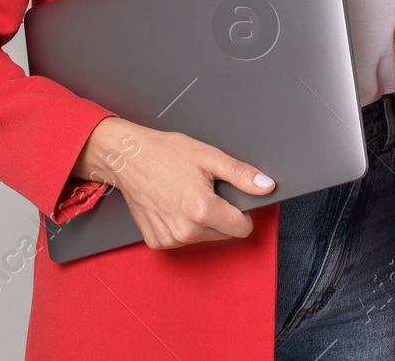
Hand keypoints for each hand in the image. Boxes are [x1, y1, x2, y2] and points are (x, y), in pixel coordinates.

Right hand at [70, 117, 276, 249]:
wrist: (128, 158)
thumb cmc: (166, 153)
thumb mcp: (209, 157)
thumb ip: (241, 175)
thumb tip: (266, 186)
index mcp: (202, 210)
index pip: (242, 228)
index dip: (242, 212)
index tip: (232, 199)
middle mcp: (186, 230)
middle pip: (224, 233)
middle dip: (221, 214)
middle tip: (204, 190)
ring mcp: (170, 238)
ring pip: (204, 237)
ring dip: (202, 221)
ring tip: (186, 194)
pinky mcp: (157, 242)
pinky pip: (183, 239)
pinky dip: (183, 225)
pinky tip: (173, 205)